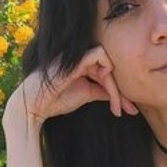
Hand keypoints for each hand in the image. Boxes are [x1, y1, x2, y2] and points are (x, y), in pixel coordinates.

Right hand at [2, 46, 138, 135]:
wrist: (35, 106)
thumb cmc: (56, 100)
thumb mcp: (87, 94)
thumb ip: (103, 91)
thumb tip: (121, 95)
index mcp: (84, 64)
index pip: (110, 72)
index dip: (121, 91)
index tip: (130, 110)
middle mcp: (82, 57)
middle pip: (112, 69)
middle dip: (123, 92)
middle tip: (131, 111)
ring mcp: (79, 56)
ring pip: (109, 64)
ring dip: (116, 88)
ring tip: (115, 108)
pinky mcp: (75, 58)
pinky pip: (100, 57)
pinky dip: (108, 74)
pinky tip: (107, 91)